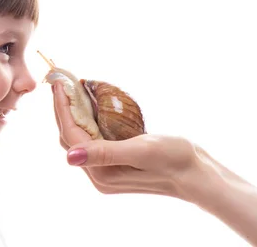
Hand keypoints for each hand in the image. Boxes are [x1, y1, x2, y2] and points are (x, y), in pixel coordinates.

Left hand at [51, 82, 199, 199]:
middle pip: (71, 136)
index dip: (62, 108)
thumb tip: (70, 157)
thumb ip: (105, 153)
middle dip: (63, 109)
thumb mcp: (141, 151)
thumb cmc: (174, 160)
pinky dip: (87, 119)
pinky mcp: (115, 163)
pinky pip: (93, 137)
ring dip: (73, 113)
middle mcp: (99, 174)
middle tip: (60, 81)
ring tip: (70, 89)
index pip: (71, 135)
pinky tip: (89, 104)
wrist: (198, 174)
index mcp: (101, 173)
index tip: (58, 84)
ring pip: (80, 136)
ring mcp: (106, 169)